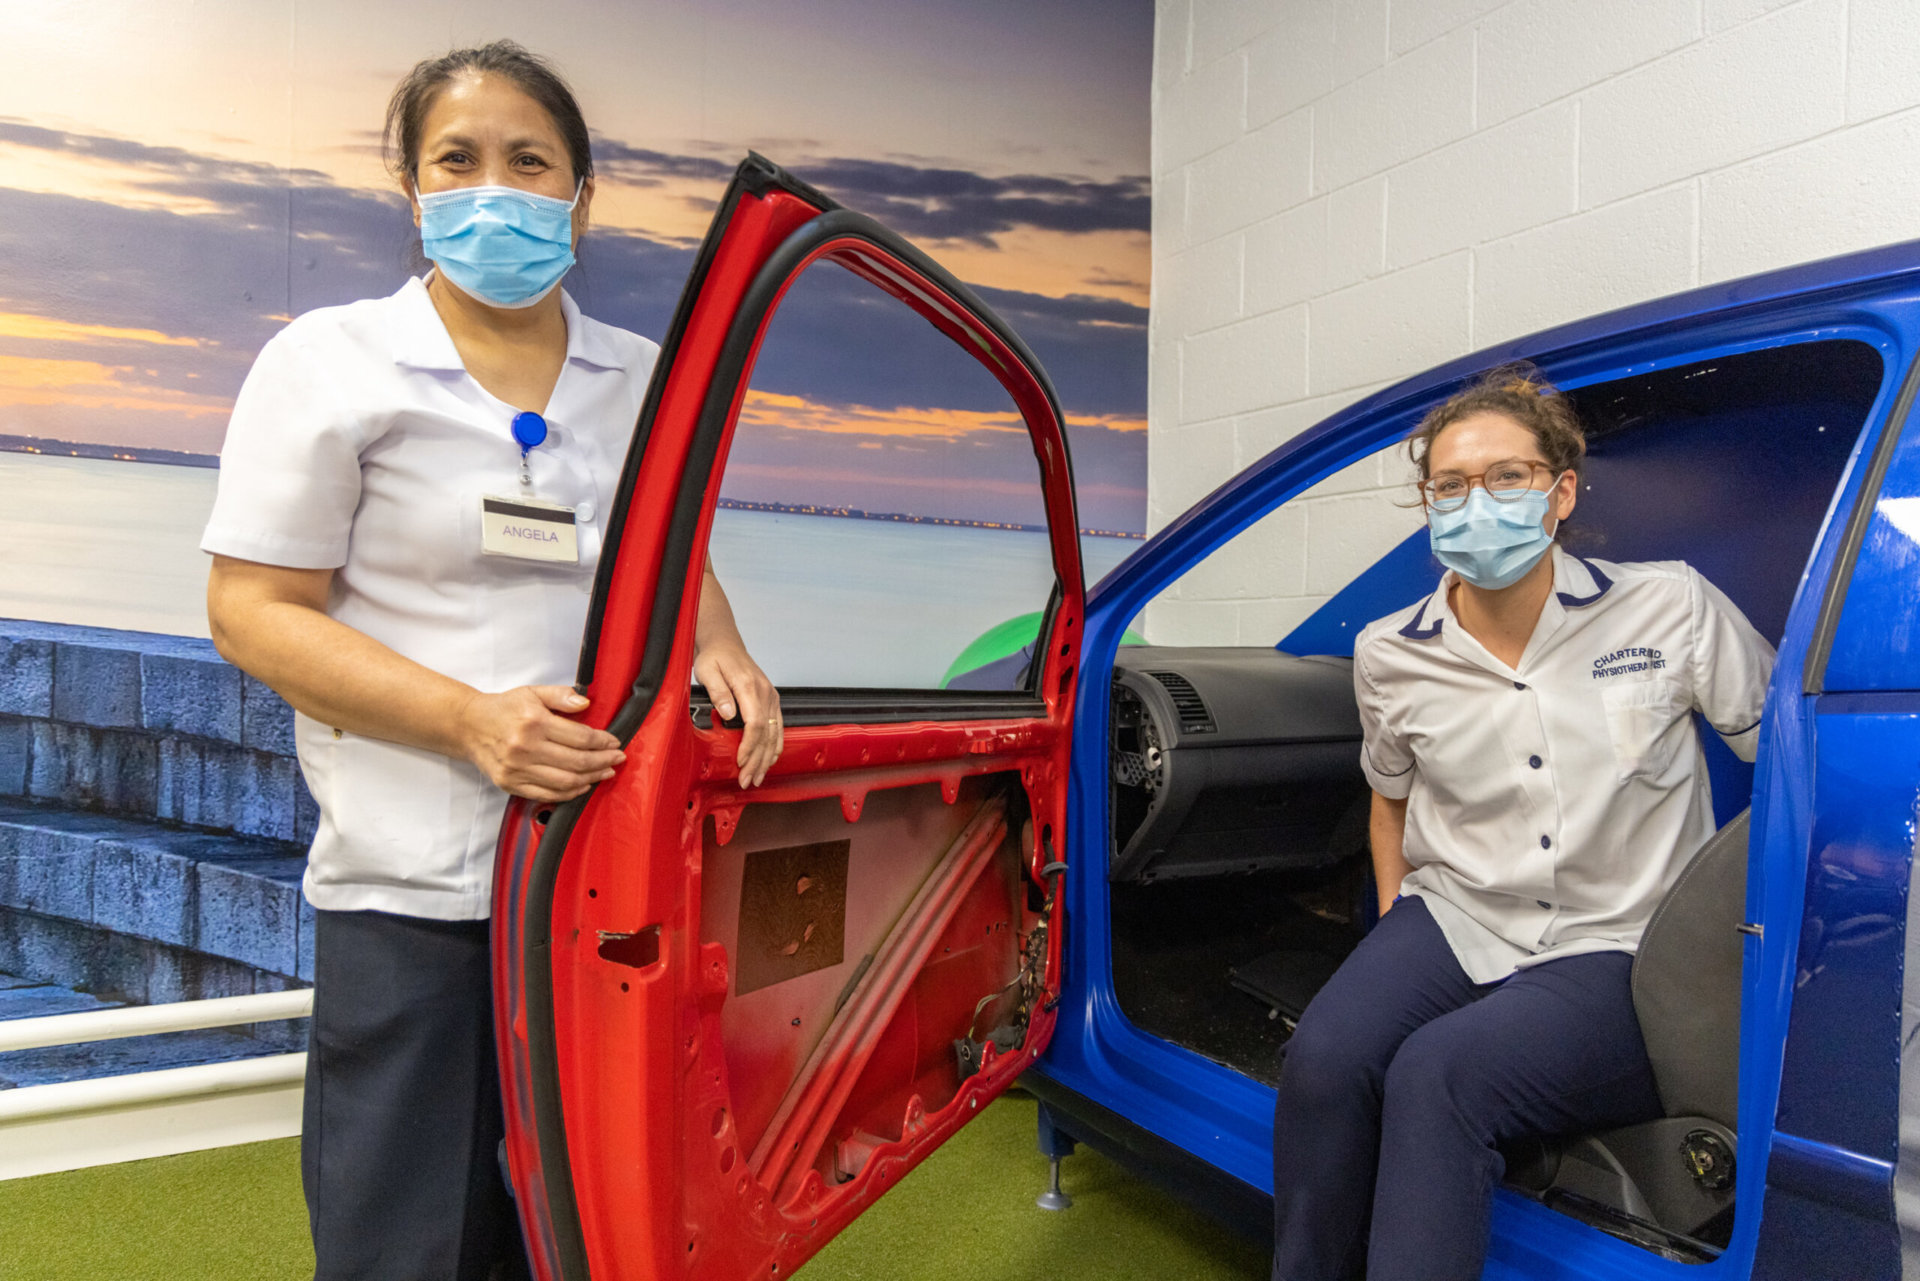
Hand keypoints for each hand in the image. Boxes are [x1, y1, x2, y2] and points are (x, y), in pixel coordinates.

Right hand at [457, 685, 624, 801]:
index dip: (602, 742)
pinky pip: (547, 795)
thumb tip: (586, 703)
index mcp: (534, 722)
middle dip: (603, 761)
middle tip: (617, 759)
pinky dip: (569, 793)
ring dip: (591, 779)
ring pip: (565, 782)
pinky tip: (582, 785)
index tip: (614, 742)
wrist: (468, 726)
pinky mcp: (510, 784)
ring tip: (605, 772)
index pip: (580, 737)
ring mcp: (517, 769)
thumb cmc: (503, 708)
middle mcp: (525, 748)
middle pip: (576, 762)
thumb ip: (561, 695)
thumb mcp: (532, 692)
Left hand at [693, 643, 782, 787]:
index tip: (740, 762)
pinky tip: (770, 760)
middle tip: (748, 780)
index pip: (756, 724)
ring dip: (767, 758)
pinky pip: (778, 727)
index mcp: (750, 687)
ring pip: (775, 733)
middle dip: (758, 760)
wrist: (725, 643)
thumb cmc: (714, 657)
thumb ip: (718, 693)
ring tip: (758, 777)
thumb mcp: (708, 671)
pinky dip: (775, 746)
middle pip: (767, 733)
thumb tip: (728, 713)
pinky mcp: (771, 700)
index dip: (749, 746)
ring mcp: (771, 697)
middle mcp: (765, 693)